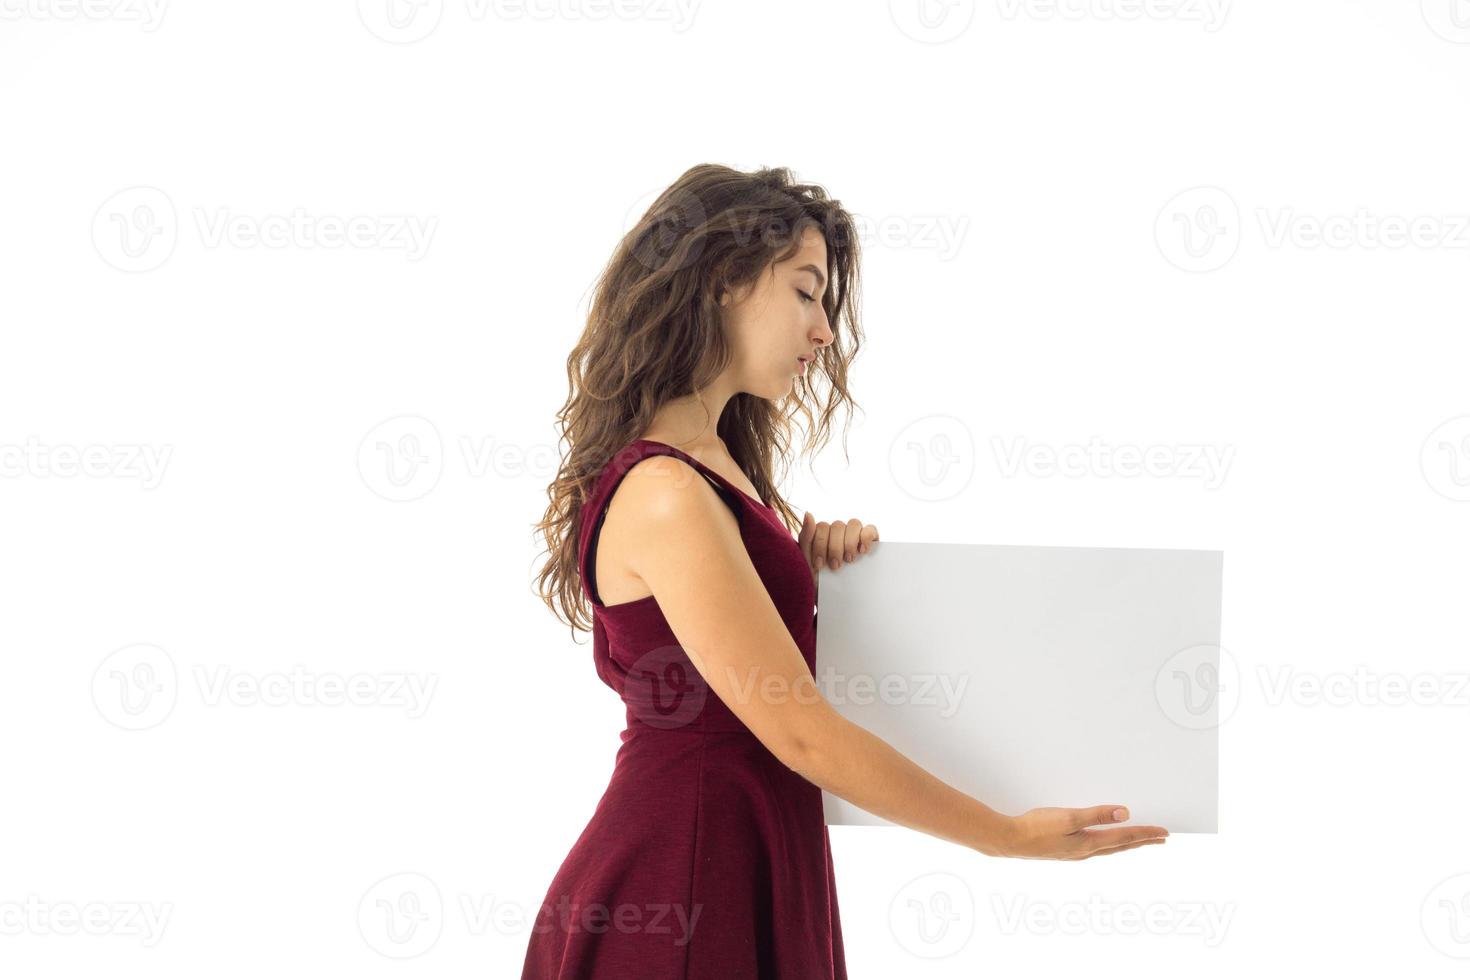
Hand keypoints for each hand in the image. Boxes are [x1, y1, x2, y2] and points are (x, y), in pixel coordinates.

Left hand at [799, 513, 878, 591]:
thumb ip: (806, 537)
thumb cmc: (819, 580)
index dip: (820, 545)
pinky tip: (863, 551)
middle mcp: (838, 532)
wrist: (834, 598)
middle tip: (835, 566)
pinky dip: (866, 537)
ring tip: (850, 560)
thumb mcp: (806, 562)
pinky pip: (870, 529)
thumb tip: (808, 513)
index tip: (820, 565)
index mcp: (822, 534)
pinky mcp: (869, 541)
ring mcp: (854, 535)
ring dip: (850, 542)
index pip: (822, 527)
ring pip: (853, 524)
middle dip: (835, 548)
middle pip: (837, 525)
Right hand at [998, 805, 1168, 859]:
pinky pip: (1096, 848)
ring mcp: (1075, 853)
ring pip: (1109, 849)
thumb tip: (1125, 814)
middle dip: (1142, 841)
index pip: (1125, 838)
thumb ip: (1097, 815)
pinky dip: (1109, 845)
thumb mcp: (1069, 817)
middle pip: (1121, 846)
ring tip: (1138, 841)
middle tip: (1160, 839)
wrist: (1010, 841)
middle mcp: (1086, 852)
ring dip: (1126, 844)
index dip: (1145, 834)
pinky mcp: (1065, 851)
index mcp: (1089, 844)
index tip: (1164, 833)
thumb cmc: (1037, 828)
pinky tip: (1103, 843)